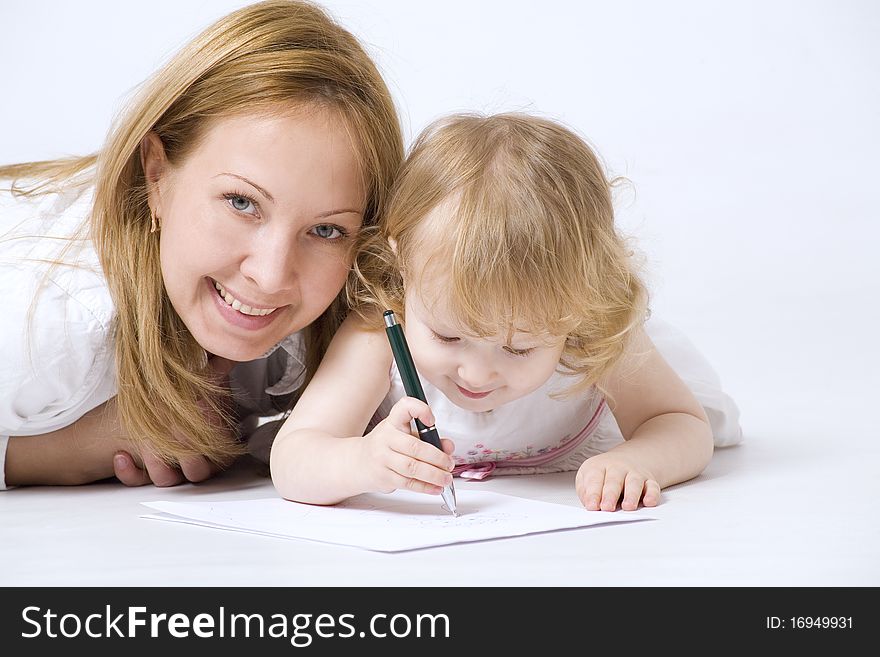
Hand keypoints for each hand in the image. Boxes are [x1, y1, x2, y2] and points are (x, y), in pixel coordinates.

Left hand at [112, 354, 238, 486]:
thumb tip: (230, 351)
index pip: (222, 449)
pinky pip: (139, 482)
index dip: (212, 432)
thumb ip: (217, 371)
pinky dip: (130, 472)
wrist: (145, 409)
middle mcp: (194, 458)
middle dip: (185, 449)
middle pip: (198, 469)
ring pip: (168, 479)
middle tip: (174, 426)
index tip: (202, 408)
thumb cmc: (178, 397)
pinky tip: (121, 455)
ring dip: (156, 461)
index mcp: (213, 440)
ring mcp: (170, 467)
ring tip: (144, 440)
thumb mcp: (200, 384)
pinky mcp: (144, 473)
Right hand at [355, 397, 454, 495]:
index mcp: (393, 422)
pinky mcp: (383, 477)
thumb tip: (448, 447)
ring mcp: (382, 458)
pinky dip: (425, 487)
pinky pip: (408, 483)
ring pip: (412, 468)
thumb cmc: (386, 445)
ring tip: (446, 478)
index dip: (420, 410)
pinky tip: (436, 488)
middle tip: (449, 463)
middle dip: (437, 457)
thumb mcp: (405, 434)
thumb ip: (429, 438)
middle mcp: (385, 438)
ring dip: (434, 475)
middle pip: (415, 447)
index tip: (432, 420)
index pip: (405, 408)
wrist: (357, 462)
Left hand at [575, 452, 660, 510]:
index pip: (594, 480)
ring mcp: (634, 473)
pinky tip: (649, 503)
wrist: (626, 459)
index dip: (593, 494)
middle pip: (614, 481)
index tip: (592, 506)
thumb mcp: (586, 478)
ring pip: (634, 482)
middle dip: (610, 495)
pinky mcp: (649, 480)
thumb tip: (590, 504)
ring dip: (631, 495)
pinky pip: (652, 487)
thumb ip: (585, 491)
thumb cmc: (602, 475)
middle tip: (607, 508)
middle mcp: (617, 468)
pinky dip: (652, 494)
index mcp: (598, 467)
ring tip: (628, 507)